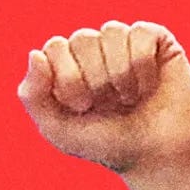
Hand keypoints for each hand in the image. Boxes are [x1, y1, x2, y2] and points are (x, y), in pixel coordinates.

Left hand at [18, 20, 189, 189]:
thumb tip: (35, 54)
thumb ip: (33, 95)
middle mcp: (95, 48)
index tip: (83, 108)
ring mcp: (125, 42)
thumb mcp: (58, 130)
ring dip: (120, 75)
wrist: (157, 157)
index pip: (55, 47)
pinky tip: (149, 86)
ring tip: (130, 99)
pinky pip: (140, 33)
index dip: (69, 80)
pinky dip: (142, 67)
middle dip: (95, 80)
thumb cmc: (108, 145)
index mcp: (68, 63)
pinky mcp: (157, 40)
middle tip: (110, 105)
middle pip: (82, 39)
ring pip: (111, 31)